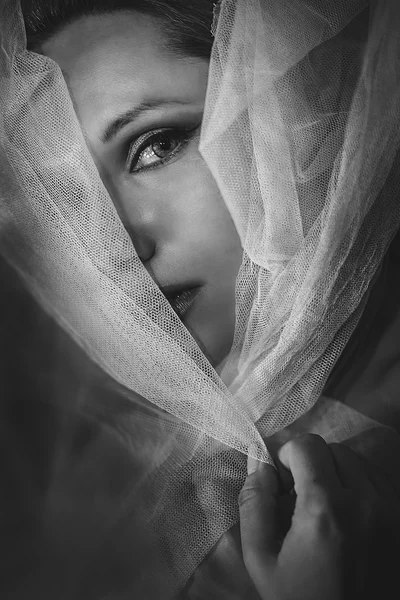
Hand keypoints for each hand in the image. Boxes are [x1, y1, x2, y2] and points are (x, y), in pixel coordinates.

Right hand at [239, 434, 397, 599]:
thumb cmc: (300, 597)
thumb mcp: (261, 558)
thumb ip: (254, 503)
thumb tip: (258, 460)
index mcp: (325, 508)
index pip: (306, 445)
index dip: (286, 457)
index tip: (281, 484)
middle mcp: (364, 501)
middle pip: (332, 450)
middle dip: (310, 464)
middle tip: (299, 497)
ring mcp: (389, 509)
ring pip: (357, 461)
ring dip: (335, 473)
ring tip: (324, 506)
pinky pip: (377, 479)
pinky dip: (358, 485)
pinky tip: (346, 512)